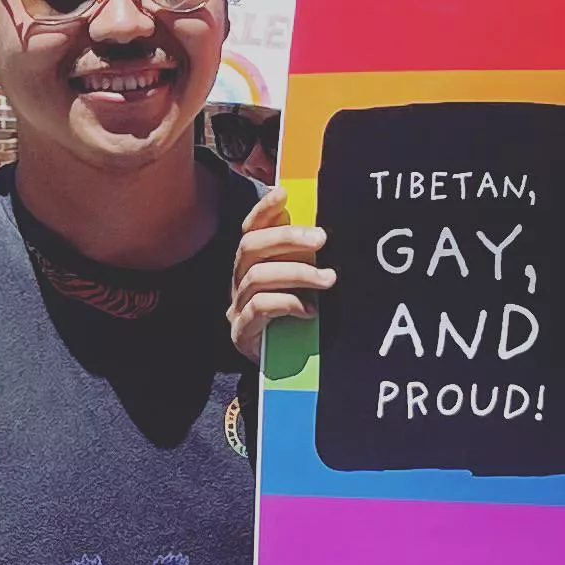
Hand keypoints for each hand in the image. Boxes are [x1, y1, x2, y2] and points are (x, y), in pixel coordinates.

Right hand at [227, 182, 330, 366]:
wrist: (282, 371)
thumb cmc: (294, 322)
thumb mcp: (300, 286)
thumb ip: (302, 260)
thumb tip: (321, 231)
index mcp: (250, 266)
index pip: (250, 230)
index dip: (263, 210)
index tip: (283, 193)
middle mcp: (237, 282)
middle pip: (250, 247)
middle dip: (287, 238)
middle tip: (322, 238)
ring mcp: (236, 307)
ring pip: (257, 277)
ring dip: (297, 273)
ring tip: (328, 279)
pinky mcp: (241, 332)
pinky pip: (260, 308)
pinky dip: (288, 304)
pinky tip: (309, 311)